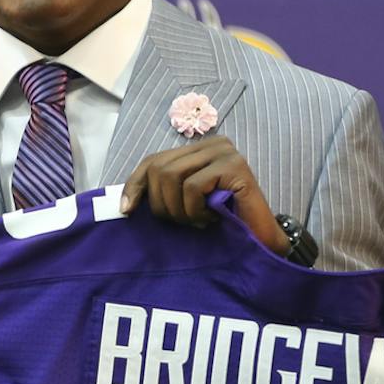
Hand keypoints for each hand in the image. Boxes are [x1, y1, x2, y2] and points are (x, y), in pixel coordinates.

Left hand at [120, 138, 290, 255]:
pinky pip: (193, 187)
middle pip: (159, 168)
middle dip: (162, 203)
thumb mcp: (185, 203)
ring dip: (179, 209)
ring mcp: (225, 152)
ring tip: (197, 221)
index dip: (135, 185)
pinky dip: (195, 210)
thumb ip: (164, 191)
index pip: (153, 160)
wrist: (259, 240)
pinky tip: (211, 218)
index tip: (126, 210)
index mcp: (199, 148)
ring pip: (172, 176)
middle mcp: (213, 144)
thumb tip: (124, 201)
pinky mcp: (234, 166)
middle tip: (181, 222)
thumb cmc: (222, 222)